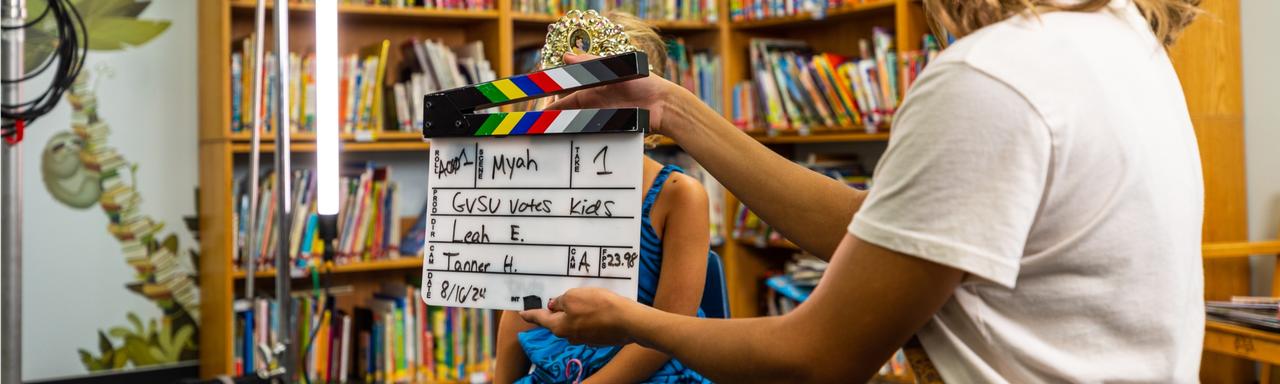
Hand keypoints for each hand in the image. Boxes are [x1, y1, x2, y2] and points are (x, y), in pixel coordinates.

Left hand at [519, 287, 642, 345]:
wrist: (628, 321)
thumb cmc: (599, 307)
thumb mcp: (574, 296)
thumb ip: (561, 301)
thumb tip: (555, 305)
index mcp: (559, 327)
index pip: (540, 319)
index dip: (530, 314)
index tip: (522, 313)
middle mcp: (570, 336)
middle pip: (558, 321)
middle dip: (556, 311)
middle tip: (556, 298)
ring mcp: (586, 338)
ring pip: (574, 322)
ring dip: (575, 312)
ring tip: (582, 298)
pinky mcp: (600, 337)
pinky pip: (588, 324)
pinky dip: (588, 316)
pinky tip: (596, 306)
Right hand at [546, 53, 686, 135]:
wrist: (663, 104)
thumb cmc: (642, 82)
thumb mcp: (615, 69)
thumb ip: (591, 63)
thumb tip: (566, 56)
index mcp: (593, 89)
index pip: (566, 98)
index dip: (552, 105)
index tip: (539, 112)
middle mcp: (596, 104)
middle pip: (569, 114)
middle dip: (554, 121)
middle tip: (538, 128)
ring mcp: (603, 117)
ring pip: (578, 126)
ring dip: (565, 131)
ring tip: (549, 138)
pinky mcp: (613, 129)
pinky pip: (593, 134)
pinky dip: (582, 138)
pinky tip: (571, 143)